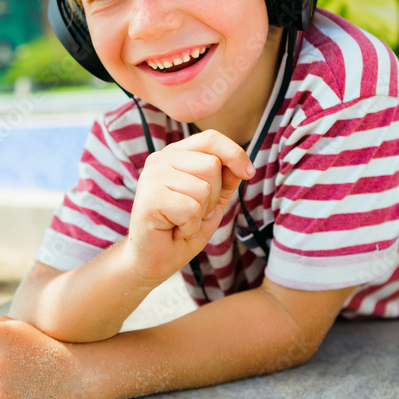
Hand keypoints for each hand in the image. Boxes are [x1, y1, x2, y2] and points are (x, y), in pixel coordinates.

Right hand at [127, 129, 253, 281]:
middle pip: (212, 164)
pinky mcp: (150, 197)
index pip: (210, 138)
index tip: (248, 173)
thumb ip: (225, 181)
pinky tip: (174, 230)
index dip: (235, 153)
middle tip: (193, 213)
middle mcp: (160, 160)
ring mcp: (152, 176)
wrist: (154, 260)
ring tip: (182, 222)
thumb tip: (244, 166)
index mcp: (175, 155)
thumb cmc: (181, 229)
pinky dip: (190, 226)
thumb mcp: (212, 202)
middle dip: (213, 197)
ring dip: (200, 214)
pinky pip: (191, 208)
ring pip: (204, 188)